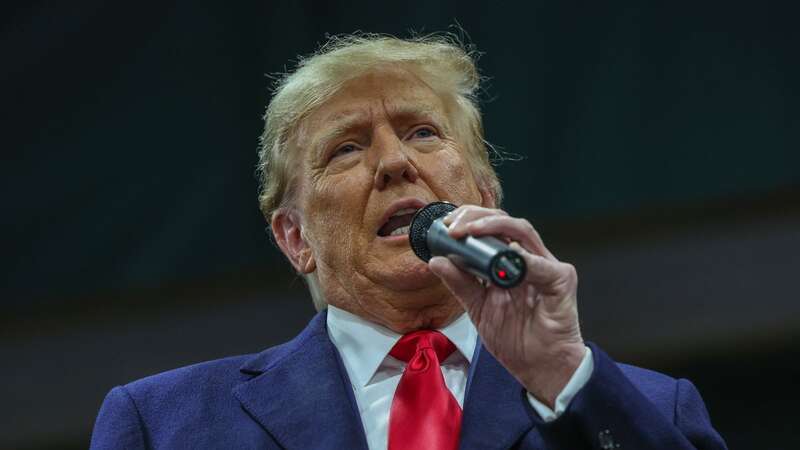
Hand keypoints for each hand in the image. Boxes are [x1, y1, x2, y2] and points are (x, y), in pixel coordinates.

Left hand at [428, 205, 584, 407]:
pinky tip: (508, 257)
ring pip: (523, 232)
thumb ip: (460, 283)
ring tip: (471, 232)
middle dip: (477, 217)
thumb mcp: (478, 308)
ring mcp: (547, 267)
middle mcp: (529, 258)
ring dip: (494, 228)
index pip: (492, 229)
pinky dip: (523, 260)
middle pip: (505, 222)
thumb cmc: (515, 338)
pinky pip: (542, 265)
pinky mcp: (562, 281)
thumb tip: (436, 260)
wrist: (539, 368)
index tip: (446, 225)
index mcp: (510, 262)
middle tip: (453, 225)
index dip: (469, 220)